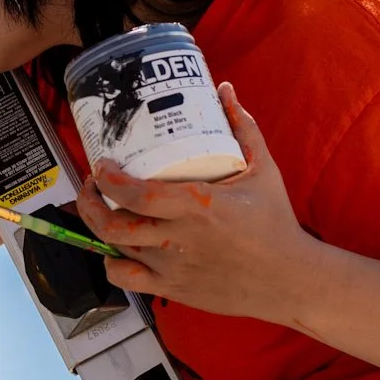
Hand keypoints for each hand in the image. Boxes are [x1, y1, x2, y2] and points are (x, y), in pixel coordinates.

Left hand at [75, 83, 324, 321]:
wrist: (290, 279)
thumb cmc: (275, 223)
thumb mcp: (264, 170)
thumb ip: (243, 128)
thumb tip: (224, 89)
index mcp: (197, 207)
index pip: (137, 195)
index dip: (108, 180)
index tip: (101, 165)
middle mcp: (178, 240)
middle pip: (114, 225)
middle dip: (90, 202)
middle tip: (91, 184)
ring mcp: (172, 268)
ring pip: (116, 250)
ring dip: (98, 227)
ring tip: (97, 207)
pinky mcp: (173, 289)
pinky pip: (126, 280)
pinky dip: (111, 264)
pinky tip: (114, 249)